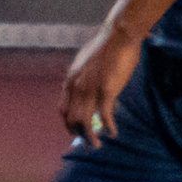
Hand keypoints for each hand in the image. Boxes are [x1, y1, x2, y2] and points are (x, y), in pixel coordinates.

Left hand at [61, 21, 141, 147]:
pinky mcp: (107, 91)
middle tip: (86, 142)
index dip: (68, 122)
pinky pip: (105, 116)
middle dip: (77, 133)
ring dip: (90, 137)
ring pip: (85, 122)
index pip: (63, 108)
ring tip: (96, 145)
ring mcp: (90, 90)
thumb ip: (84, 76)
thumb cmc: (106, 45)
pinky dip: (109, 127)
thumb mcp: (87, 62)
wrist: (118, 35)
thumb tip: (87, 83)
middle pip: (71, 118)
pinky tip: (113, 133)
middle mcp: (76, 87)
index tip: (74, 130)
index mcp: (71, 80)